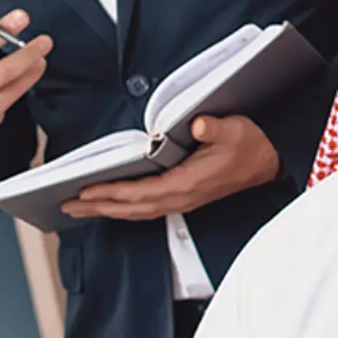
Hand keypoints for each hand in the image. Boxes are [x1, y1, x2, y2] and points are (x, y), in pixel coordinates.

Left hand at [63, 115, 279, 220]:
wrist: (270, 161)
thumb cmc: (251, 144)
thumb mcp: (235, 129)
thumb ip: (213, 128)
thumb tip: (196, 125)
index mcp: (189, 183)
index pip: (140, 193)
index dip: (111, 194)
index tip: (85, 192)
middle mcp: (182, 197)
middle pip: (132, 208)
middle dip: (98, 208)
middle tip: (67, 205)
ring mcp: (183, 200)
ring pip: (137, 212)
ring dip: (107, 211)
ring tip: (80, 208)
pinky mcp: (185, 197)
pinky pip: (147, 208)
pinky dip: (124, 209)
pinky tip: (112, 206)